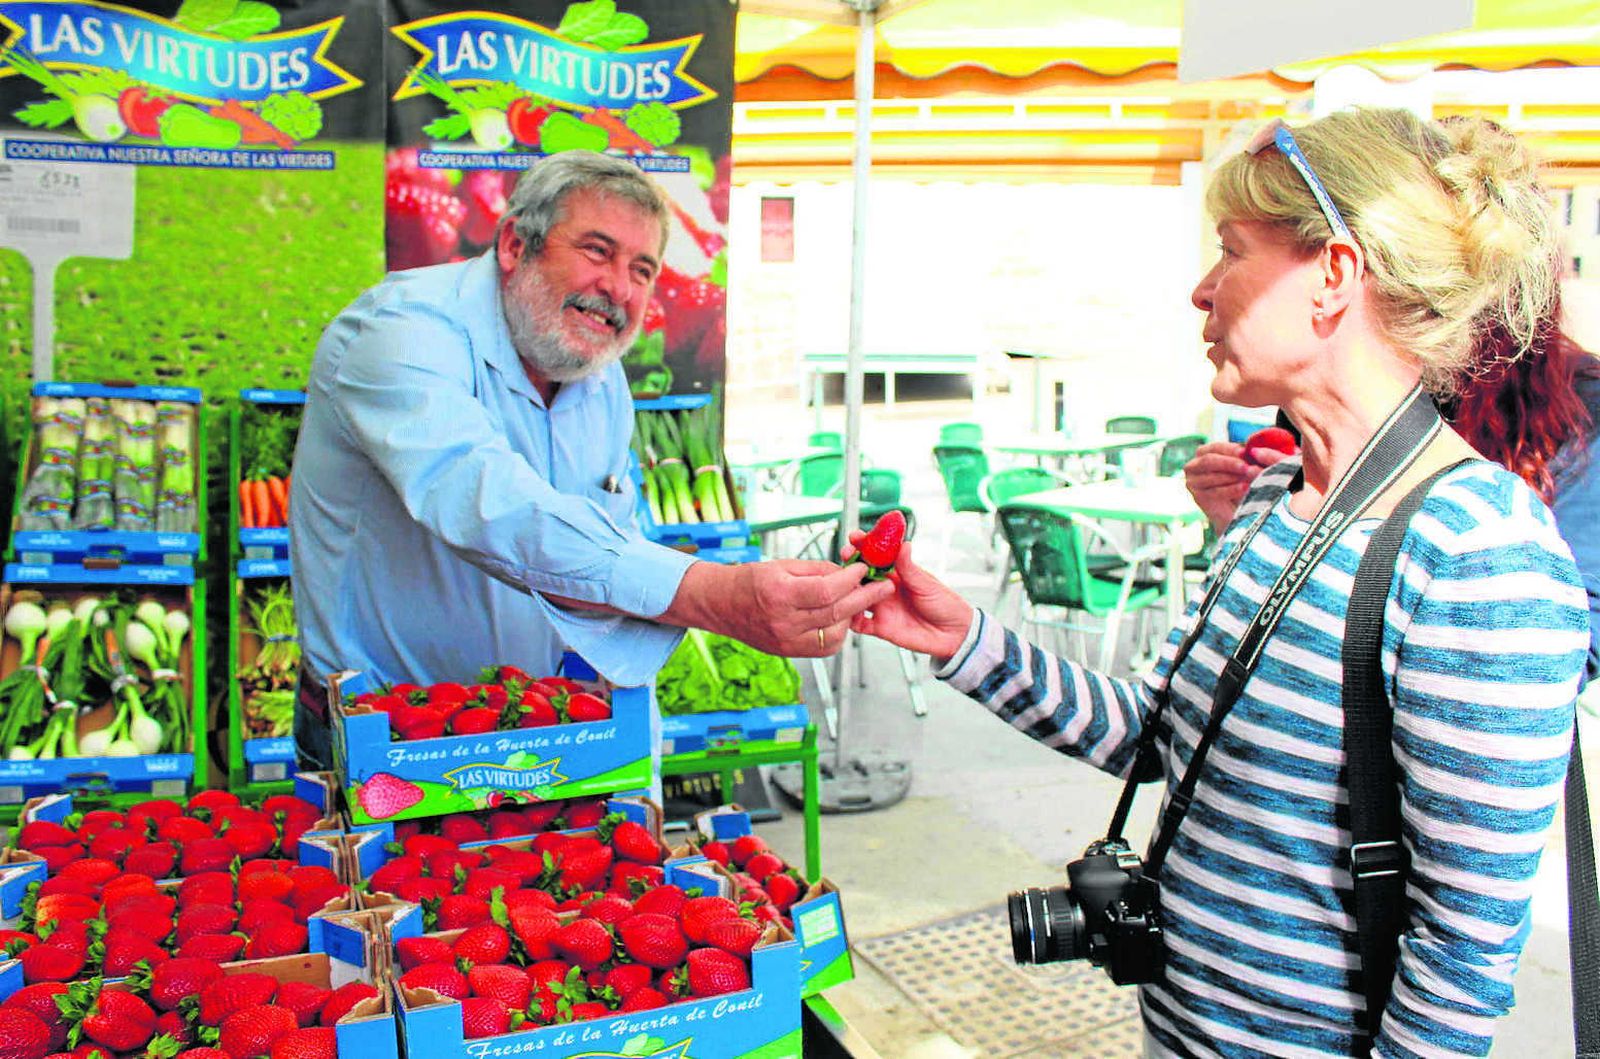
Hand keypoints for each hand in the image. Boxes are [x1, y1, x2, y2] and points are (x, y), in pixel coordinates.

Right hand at [663, 558, 894, 656]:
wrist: (721, 605)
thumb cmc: (750, 580)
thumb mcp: (782, 565)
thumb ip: (817, 570)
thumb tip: (848, 572)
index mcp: (779, 593)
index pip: (827, 590)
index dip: (851, 579)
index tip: (864, 569)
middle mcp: (783, 621)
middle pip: (835, 612)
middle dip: (864, 597)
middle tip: (884, 587)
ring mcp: (786, 641)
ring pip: (834, 633)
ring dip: (852, 616)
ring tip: (858, 601)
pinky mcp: (789, 652)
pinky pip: (825, 647)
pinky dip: (838, 633)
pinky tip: (839, 619)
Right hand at [841, 535, 972, 660]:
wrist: (954, 634)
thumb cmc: (945, 605)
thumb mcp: (927, 583)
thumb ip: (910, 568)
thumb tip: (904, 545)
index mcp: (897, 574)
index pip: (875, 556)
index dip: (864, 545)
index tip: (856, 537)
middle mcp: (885, 590)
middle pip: (860, 575)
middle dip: (850, 565)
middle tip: (847, 557)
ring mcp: (882, 608)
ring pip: (856, 597)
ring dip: (847, 590)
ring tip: (845, 584)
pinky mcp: (880, 627)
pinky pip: (859, 624)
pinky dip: (850, 619)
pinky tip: (847, 613)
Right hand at [1183, 441, 1260, 533]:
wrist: (1235, 510)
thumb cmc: (1241, 482)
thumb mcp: (1245, 467)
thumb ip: (1247, 458)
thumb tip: (1254, 452)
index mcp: (1203, 453)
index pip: (1215, 447)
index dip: (1230, 450)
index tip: (1245, 452)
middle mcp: (1193, 466)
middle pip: (1209, 460)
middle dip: (1229, 463)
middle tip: (1246, 467)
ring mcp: (1192, 482)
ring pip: (1212, 476)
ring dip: (1232, 477)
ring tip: (1250, 478)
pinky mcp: (1198, 497)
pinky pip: (1214, 492)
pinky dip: (1231, 490)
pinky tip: (1244, 488)